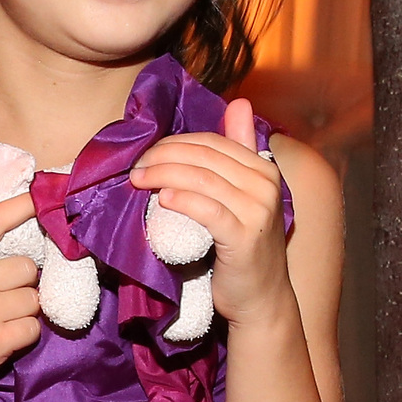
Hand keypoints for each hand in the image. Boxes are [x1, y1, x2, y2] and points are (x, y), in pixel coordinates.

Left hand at [128, 100, 289, 325]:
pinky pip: (209, 210)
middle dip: (164, 157)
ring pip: (204, 180)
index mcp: (263, 168)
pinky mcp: (245, 237)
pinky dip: (183, 201)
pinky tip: (162, 199)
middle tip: (135, 167)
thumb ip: (237, 153)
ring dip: (164, 175)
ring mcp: (258, 210)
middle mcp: (266, 184)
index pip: (213, 143)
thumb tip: (240, 103)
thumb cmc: (241, 248)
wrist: (260, 298)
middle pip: (206, 157)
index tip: (146, 154)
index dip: (175, 144)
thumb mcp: (242, 196)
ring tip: (138, 180)